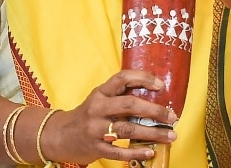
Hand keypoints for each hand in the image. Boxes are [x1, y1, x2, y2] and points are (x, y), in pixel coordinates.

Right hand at [45, 70, 176, 164]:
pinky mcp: (96, 148)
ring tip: (170, 135)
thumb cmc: (87, 114)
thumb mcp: (100, 99)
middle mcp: (98, 108)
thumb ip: (121, 96)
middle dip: (154, 111)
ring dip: (152, 133)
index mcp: (101, 92)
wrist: (59, 136)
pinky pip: (119, 152)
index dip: (143, 78)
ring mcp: (96, 129)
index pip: (122, 78)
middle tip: (172, 116)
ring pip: (128, 130)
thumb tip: (154, 95)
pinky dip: (136, 152)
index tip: (161, 85)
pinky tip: (150, 151)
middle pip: (129, 105)